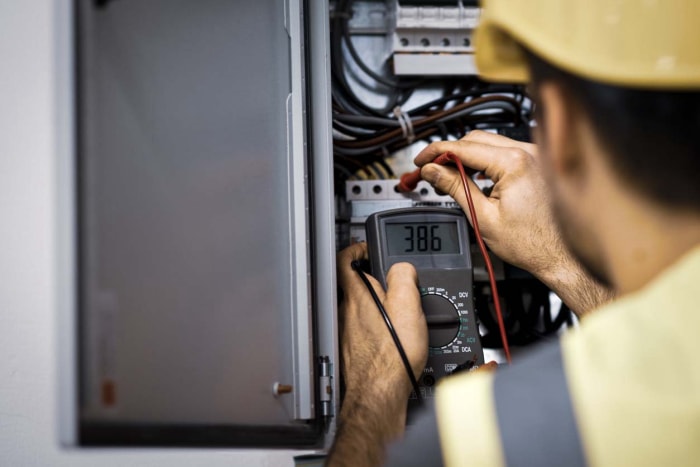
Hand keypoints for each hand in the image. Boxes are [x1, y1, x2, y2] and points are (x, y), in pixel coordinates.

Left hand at [336, 242, 427, 398]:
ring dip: (373, 304)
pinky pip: (360, 329)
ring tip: (395, 311)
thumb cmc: (392, 356)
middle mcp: (346, 312)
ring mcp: (345, 332)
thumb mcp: (408, 306)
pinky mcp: (350, 350)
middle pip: (353, 284)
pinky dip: (373, 327)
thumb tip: (402, 267)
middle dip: (371, 278)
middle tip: (390, 280)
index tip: (366, 248)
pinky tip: (390, 338)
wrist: (379, 394)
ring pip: (356, 308)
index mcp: (358, 296)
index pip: (345, 259)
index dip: (356, 248)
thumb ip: (403, 277)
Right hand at [415, 131, 612, 314]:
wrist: (560, 257)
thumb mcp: (482, 216)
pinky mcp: (539, 163)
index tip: (421, 160)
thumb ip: (455, 187)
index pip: (463, 147)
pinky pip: (505, 152)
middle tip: (430, 170)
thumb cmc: (532, 243)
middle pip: (475, 139)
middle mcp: (528, 152)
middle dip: (449, 153)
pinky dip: (485, 160)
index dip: (435, 152)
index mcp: (514, 162)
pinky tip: (474, 176)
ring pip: (490, 144)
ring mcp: (536, 156)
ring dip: (467, 156)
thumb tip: (433, 171)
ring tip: (449, 176)